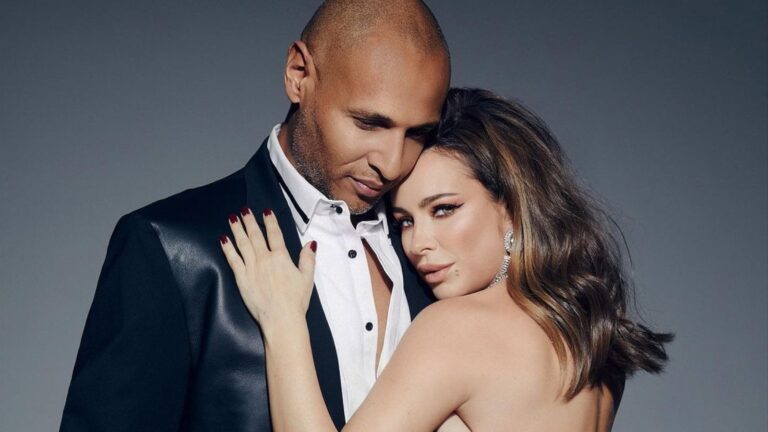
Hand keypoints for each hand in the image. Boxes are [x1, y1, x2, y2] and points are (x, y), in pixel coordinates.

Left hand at [219, 208, 316, 331]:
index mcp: (281, 258)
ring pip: (242, 244)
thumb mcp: (307, 278)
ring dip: (237, 229)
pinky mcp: (241, 279)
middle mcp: (264, 259)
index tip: (266, 211)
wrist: (281, 318)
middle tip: (244, 210)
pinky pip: (233, 259)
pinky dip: (227, 248)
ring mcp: (251, 268)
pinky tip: (223, 240)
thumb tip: (310, 243)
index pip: (275, 234)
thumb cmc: (296, 300)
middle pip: (255, 236)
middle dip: (249, 221)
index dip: (270, 221)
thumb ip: (307, 259)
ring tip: (232, 218)